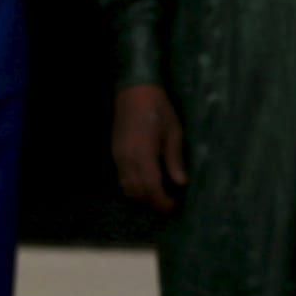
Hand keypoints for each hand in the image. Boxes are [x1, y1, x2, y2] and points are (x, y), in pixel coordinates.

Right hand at [112, 83, 186, 213]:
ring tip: (158, 194)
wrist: (134, 90)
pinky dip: (133, 185)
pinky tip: (145, 181)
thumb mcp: (173, 132)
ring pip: (127, 187)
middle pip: (138, 192)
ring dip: (142, 195)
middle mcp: (127, 159)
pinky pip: (122, 177)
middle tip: (168, 204)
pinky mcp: (115, 152)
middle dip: (153, 202)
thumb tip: (181, 182)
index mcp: (144, 154)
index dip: (163, 202)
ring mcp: (118, 156)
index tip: (174, 205)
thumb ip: (175, 159)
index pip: (152, 188)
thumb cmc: (158, 109)